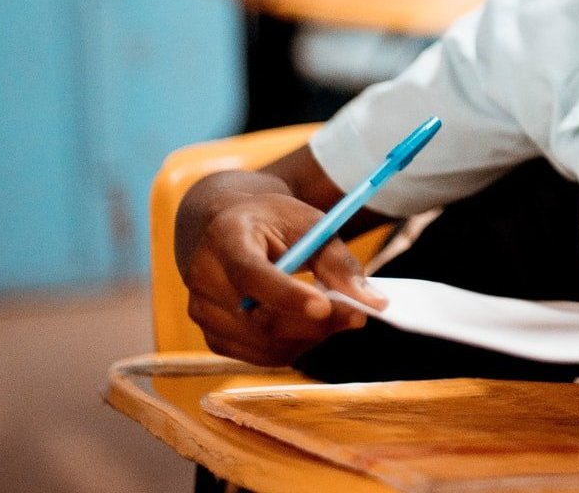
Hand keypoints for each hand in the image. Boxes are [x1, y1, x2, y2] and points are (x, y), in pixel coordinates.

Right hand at [178, 192, 386, 366]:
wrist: (228, 230)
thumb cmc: (272, 222)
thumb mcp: (307, 223)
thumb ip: (338, 261)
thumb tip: (375, 303)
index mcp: (224, 238)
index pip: (249, 273)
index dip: (286, 294)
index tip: (324, 305)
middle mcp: (204, 278)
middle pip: (259, 318)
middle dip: (315, 323)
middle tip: (357, 315)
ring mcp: (204, 313)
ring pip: (265, 344)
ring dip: (310, 336)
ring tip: (337, 314)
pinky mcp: (214, 337)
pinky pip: (261, 356)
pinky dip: (294, 346)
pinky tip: (311, 325)